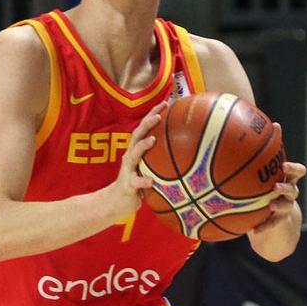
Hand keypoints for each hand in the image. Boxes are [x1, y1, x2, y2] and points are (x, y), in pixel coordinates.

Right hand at [103, 101, 167, 221]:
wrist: (116, 202)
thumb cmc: (137, 184)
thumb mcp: (149, 169)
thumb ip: (161, 160)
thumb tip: (190, 153)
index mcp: (136, 151)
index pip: (144, 128)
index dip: (153, 114)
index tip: (166, 103)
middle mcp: (130, 157)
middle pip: (137, 135)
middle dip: (147, 123)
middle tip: (159, 114)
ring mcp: (127, 170)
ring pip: (134, 154)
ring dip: (143, 146)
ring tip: (153, 139)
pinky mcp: (127, 185)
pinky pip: (135, 182)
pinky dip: (142, 181)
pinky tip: (150, 181)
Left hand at [252, 123, 305, 233]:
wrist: (273, 220)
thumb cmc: (263, 190)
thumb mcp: (257, 175)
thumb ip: (250, 158)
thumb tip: (236, 134)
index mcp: (283, 178)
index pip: (296, 171)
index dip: (292, 168)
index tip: (283, 164)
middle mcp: (287, 192)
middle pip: (293, 188)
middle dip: (286, 186)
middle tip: (275, 185)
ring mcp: (284, 208)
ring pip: (286, 206)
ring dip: (279, 204)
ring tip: (270, 204)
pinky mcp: (277, 222)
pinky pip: (271, 225)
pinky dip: (263, 227)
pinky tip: (252, 230)